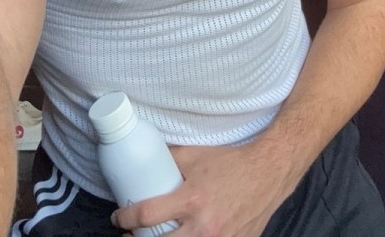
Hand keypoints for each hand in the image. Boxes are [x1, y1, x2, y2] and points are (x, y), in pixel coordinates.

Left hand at [111, 143, 287, 236]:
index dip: (125, 218)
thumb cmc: (230, 162)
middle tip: (129, 235)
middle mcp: (204, 226)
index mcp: (192, 199)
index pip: (147, 215)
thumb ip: (170, 159)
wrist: (266, 174)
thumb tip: (145, 157)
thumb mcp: (195, 155)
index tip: (118, 217)